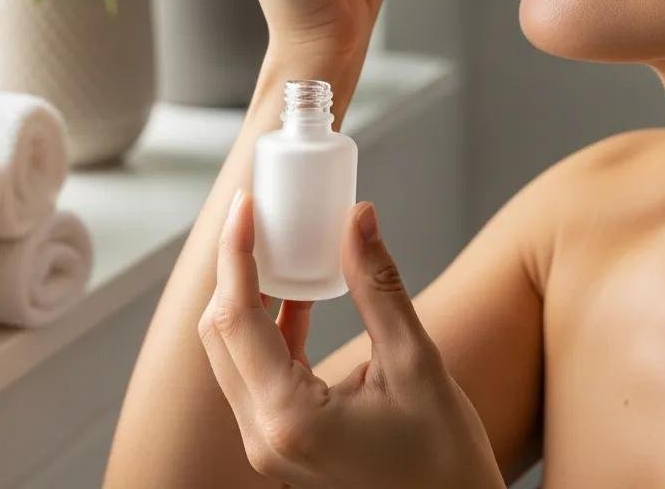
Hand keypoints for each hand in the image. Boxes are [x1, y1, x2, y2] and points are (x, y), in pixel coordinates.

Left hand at [197, 190, 505, 488]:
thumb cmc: (444, 462)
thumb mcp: (416, 363)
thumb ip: (378, 285)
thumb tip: (357, 217)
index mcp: (288, 417)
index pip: (236, 316)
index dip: (235, 251)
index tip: (245, 202)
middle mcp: (263, 435)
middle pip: (220, 332)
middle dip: (234, 267)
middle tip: (258, 217)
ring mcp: (267, 443)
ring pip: (232, 351)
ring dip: (247, 295)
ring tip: (274, 246)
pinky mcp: (282, 441)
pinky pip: (255, 371)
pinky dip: (268, 327)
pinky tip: (297, 297)